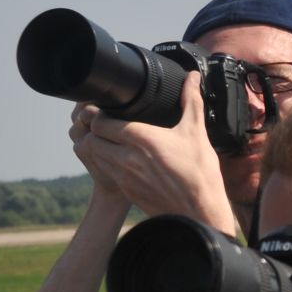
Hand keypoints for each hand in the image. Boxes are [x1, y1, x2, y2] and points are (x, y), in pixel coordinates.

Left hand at [74, 71, 236, 232]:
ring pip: (94, 155)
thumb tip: (192, 78)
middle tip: (104, 122)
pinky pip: (105, 171)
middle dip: (94, 128)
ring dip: (97, 145)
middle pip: (90, 137)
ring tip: (110, 139)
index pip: (99, 121)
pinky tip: (122, 158)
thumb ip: (191, 102)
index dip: (96, 113)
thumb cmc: (200, 173)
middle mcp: (127, 157)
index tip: (103, 108)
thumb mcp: (196, 134)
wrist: (200, 213)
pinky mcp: (126, 190)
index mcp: (142, 139)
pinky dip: (107, 162)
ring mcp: (124, 176)